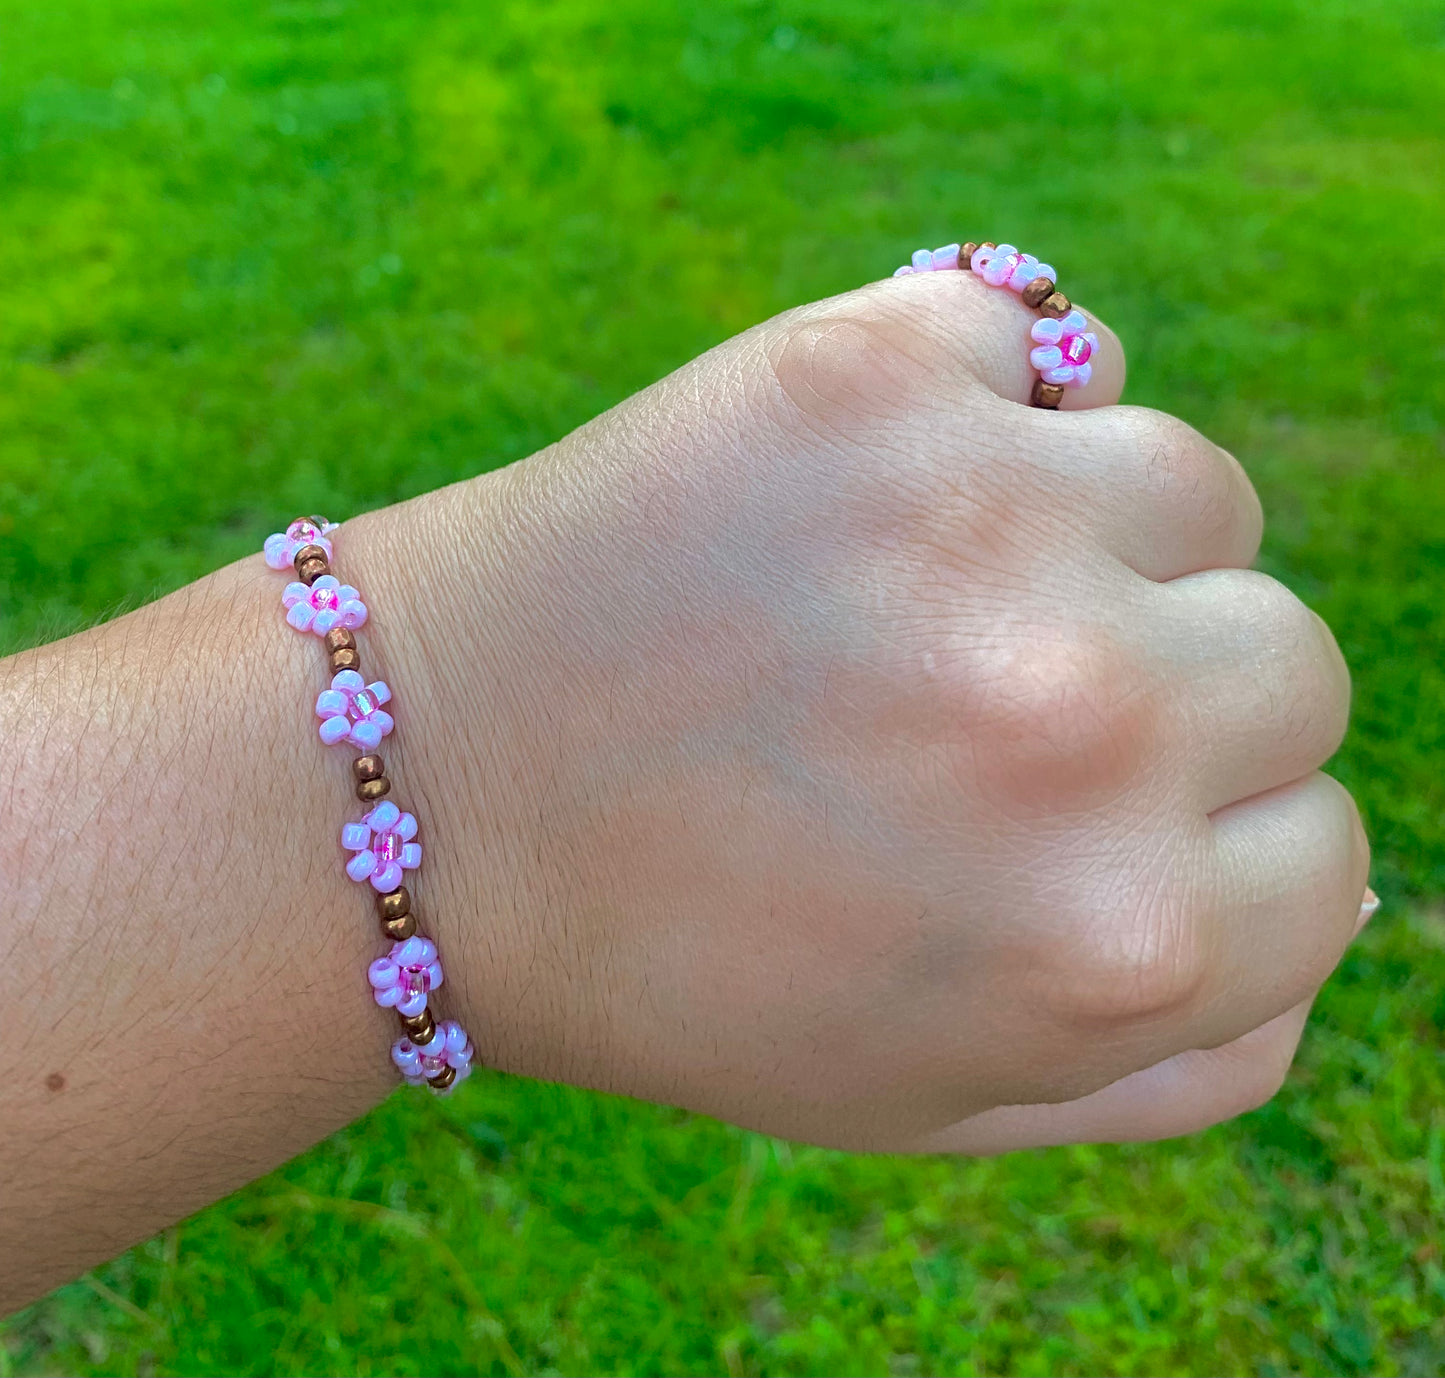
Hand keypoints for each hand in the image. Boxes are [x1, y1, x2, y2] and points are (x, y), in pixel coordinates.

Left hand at [356, 270, 1370, 1151]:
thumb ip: (1181, 1047)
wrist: (432, 800)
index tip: (1081, 822)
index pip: (1324, 856)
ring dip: (1085, 540)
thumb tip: (1316, 900)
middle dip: (1163, 698)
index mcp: (1120, 944)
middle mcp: (1087, 725)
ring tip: (916, 593)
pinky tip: (866, 484)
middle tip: (978, 712)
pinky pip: (1040, 341)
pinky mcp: (869, 374)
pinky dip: (982, 398)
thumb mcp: (943, 1093)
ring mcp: (984, 524)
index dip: (1207, 840)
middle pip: (1291, 661)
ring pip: (1189, 491)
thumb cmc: (689, 966)